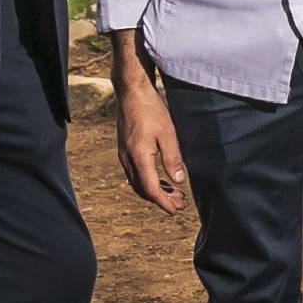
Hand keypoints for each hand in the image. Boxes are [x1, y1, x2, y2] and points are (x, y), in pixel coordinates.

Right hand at [112, 34, 189, 213]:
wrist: (131, 91)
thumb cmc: (151, 109)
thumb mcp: (168, 133)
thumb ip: (173, 158)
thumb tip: (179, 181)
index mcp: (139, 157)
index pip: (150, 189)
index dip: (164, 202)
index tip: (176, 210)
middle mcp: (127, 159)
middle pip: (142, 189)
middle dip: (161, 199)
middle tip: (179, 204)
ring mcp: (123, 154)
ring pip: (137, 182)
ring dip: (154, 190)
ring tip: (173, 193)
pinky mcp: (124, 148)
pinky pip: (134, 172)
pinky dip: (147, 180)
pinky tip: (160, 178)